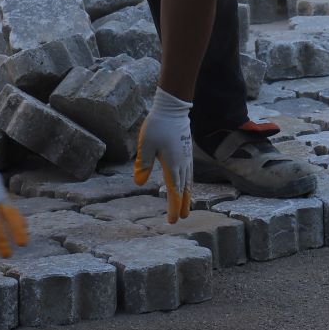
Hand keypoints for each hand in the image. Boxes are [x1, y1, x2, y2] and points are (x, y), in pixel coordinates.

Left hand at [134, 88, 192, 220]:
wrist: (172, 108)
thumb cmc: (157, 125)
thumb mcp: (145, 145)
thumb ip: (143, 164)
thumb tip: (139, 183)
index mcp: (172, 165)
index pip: (174, 191)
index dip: (173, 207)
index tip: (172, 220)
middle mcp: (182, 163)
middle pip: (184, 189)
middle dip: (183, 204)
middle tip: (182, 219)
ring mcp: (187, 157)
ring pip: (188, 181)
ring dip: (187, 195)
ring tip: (186, 207)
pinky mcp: (187, 151)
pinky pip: (189, 173)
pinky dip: (188, 184)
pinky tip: (185, 185)